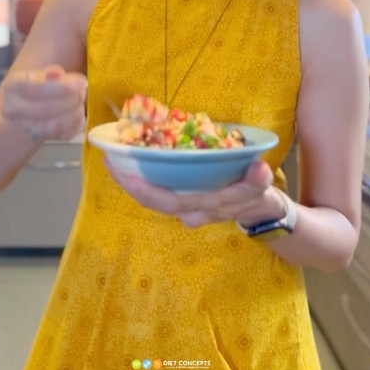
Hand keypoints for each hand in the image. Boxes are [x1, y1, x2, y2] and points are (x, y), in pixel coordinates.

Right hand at [1, 65, 87, 141]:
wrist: (22, 118)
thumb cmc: (34, 92)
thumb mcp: (38, 76)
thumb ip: (51, 73)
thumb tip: (58, 73)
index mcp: (12, 87)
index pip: (35, 88)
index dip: (61, 88)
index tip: (81, 83)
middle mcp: (12, 109)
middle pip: (44, 109)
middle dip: (70, 101)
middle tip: (83, 93)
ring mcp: (23, 127)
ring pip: (53, 126)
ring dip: (73, 114)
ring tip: (80, 104)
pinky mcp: (38, 140)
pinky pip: (61, 135)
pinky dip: (74, 126)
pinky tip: (77, 116)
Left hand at [104, 160, 287, 228]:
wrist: (257, 211)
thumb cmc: (255, 195)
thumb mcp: (261, 186)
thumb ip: (259, 178)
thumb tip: (259, 169)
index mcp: (204, 206)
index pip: (168, 202)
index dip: (145, 190)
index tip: (126, 175)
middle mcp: (189, 211)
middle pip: (151, 201)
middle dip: (128, 183)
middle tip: (108, 160)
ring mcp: (184, 208)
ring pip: (151, 197)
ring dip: (131, 180)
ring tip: (114, 158)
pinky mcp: (182, 200)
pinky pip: (158, 192)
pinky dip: (143, 178)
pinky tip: (133, 161)